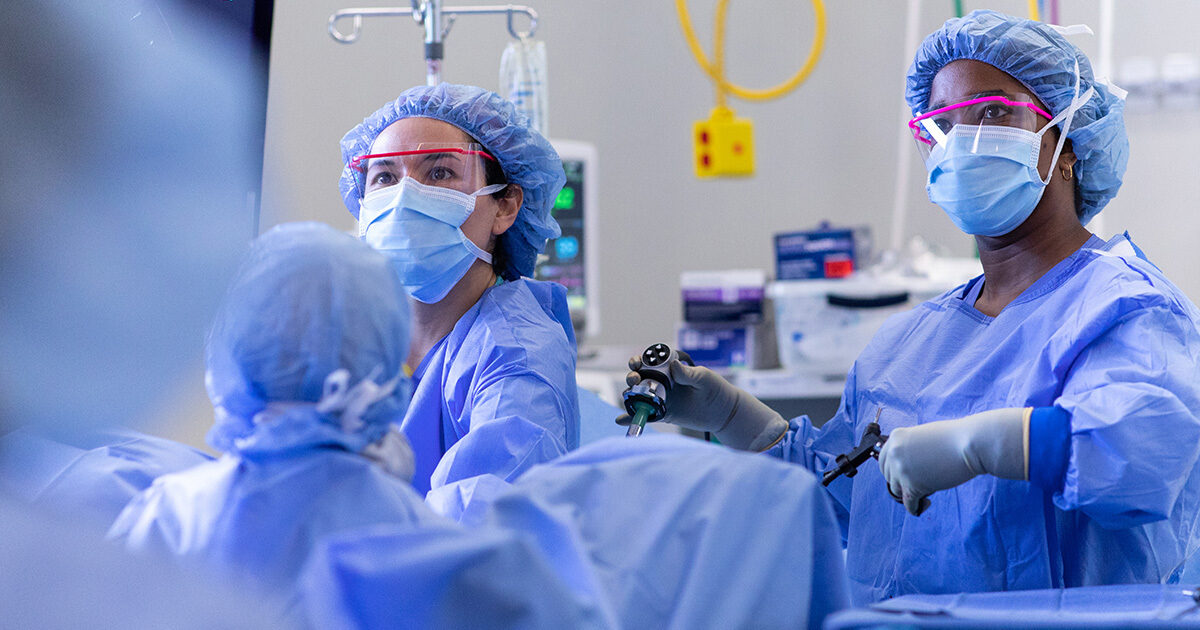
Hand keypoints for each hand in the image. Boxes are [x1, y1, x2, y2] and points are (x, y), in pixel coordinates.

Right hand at [616, 356, 786, 450]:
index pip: (649, 361)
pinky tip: (621, 420)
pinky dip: (631, 417)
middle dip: (631, 376)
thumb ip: (688, 373)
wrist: (723, 412)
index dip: (638, 360)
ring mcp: (660, 397)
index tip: (636, 363)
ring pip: (638, 395)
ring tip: (629, 398)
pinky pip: (644, 414)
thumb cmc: (715, 389)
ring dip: (629, 395)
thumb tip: (674, 365)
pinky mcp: (662, 413)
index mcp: (670, 368)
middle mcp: (662, 381)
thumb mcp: (704, 378)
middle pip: (639, 377)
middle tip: (634, 379)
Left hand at [878, 408, 1028, 514]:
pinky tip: (925, 504)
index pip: (883, 459)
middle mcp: (894, 453)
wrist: (971, 444)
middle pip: (888, 476)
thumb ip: (911, 449)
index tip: (903, 476)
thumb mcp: (924, 437)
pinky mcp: (913, 486)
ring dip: (909, 493)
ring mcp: (902, 470)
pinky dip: (915, 507)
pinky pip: (908, 504)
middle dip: (901, 481)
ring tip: (927, 490)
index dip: (893, 470)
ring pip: (896, 490)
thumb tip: (906, 466)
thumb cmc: (955, 439)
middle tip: (917, 484)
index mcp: (896, 438)